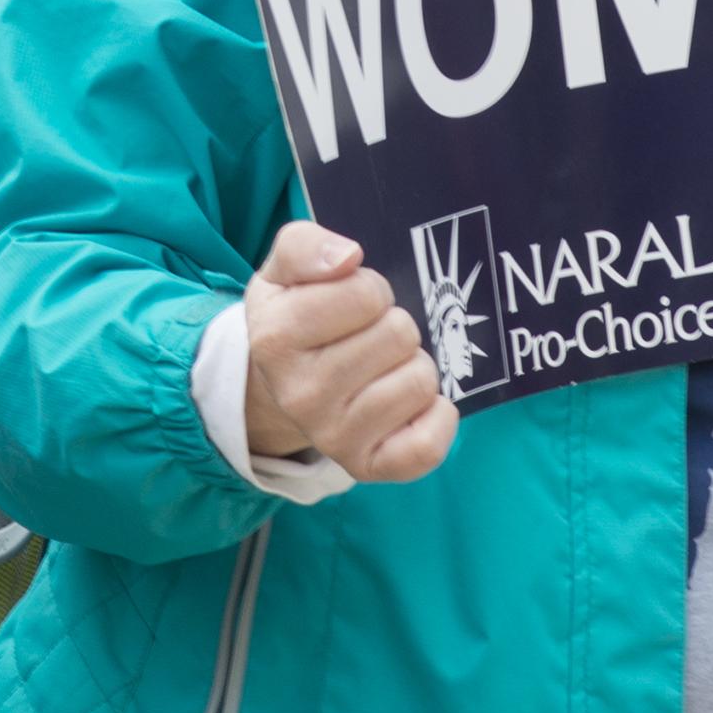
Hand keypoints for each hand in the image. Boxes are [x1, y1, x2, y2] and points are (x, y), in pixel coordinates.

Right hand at [237, 219, 456, 482]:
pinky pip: (428, 445)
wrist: (281, 387)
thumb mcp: (283, 271)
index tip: (353, 303)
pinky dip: (436, 417)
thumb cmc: (294, 317)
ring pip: (420, 381)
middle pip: (399, 335)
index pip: (366, 294)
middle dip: (393, 326)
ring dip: (412, 365)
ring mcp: (333, 437)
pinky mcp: (367, 467)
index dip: (370, 290)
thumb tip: (348, 258)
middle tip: (369, 337)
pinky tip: (412, 403)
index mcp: (276, 338)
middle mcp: (300, 395)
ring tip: (383, 368)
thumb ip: (306, 246)